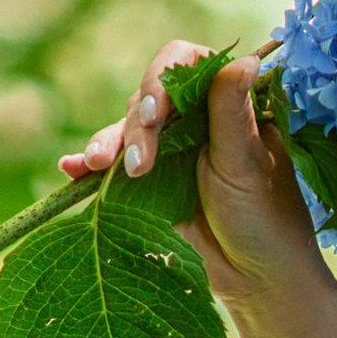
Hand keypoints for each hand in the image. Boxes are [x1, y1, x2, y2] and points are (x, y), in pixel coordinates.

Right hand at [60, 42, 327, 321]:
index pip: (186, 64)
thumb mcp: (245, 163)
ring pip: (126, 128)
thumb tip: (243, 58)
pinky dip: (88, 164)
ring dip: (108, 142)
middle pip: (148, 96)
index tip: (154, 114)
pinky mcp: (148, 181)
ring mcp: (169, 149)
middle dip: (137, 126)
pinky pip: (112, 163)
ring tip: (98, 163)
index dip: (162, 79)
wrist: (256, 279)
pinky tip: (71, 169)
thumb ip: (233, 112)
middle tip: (140, 164)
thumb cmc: (265, 217)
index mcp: (225, 102)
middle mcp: (194, 117)